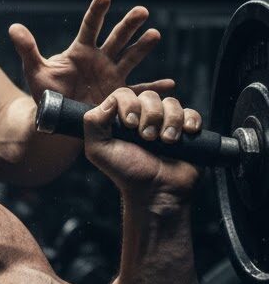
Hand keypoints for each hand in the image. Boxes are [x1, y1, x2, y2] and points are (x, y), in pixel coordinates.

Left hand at [9, 0, 173, 105]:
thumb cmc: (46, 93)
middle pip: (116, 38)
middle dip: (128, 25)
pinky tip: (169, 84)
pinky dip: (153, 89)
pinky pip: (138, 91)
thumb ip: (27, 49)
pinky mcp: (118, 95)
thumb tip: (13, 26)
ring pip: (129, 58)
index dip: (96, 12)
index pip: (89, 27)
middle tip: (141, 10)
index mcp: (80, 51)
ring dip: (142, 47)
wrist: (57, 118)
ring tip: (154, 34)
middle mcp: (99, 59)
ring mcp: (111, 76)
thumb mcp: (35, 71)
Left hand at [82, 87, 201, 205]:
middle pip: (149, 96)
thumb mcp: (98, 149)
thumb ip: (93, 123)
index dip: (128, 104)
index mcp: (121, 118)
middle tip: (147, 138)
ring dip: (169, 121)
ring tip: (166, 141)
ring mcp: (165, 122)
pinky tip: (186, 133)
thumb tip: (109, 101)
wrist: (155, 190)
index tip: (130, 125)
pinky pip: (191, 112)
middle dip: (150, 116)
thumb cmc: (125, 171)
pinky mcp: (186, 129)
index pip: (123, 93)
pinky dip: (190, 120)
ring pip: (171, 103)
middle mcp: (143, 116)